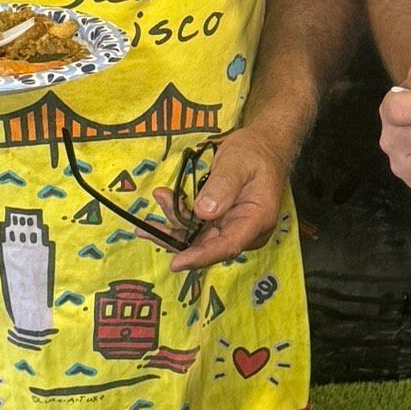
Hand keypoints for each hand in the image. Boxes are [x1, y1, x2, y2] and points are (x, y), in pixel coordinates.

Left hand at [166, 127, 291, 271]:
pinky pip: (197, 227)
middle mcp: (244, 230)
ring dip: (174, 225)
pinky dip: (178, 217)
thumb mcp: (238, 163)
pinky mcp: (221, 222)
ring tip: (158, 199)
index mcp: (257, 219)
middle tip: (147, 228)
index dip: (201, 256)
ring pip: (198, 238)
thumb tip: (203, 212)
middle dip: (177, 238)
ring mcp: (231, 227)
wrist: (263, 146)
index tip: (177, 262)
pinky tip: (164, 201)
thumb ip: (222, 186)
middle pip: (208, 246)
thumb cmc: (255, 153)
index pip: (228, 246)